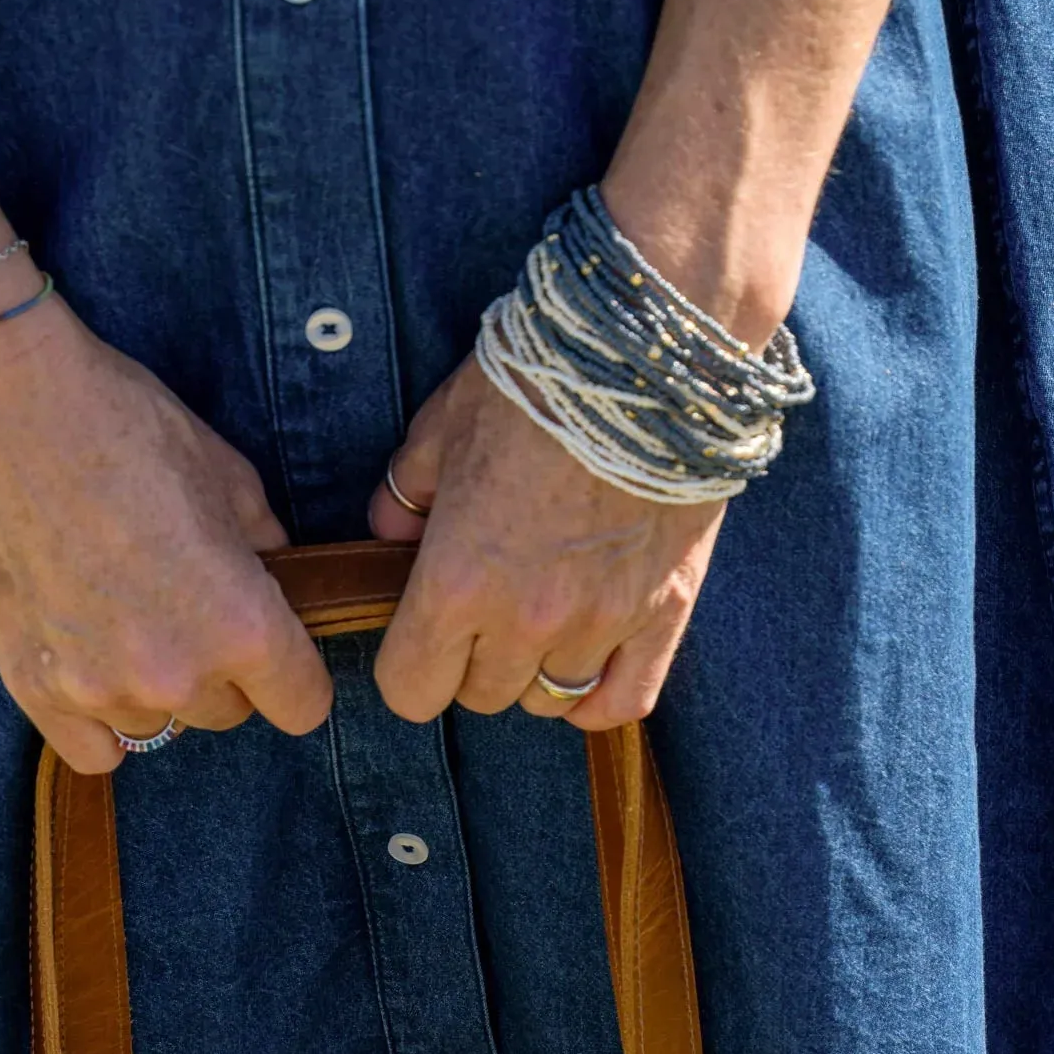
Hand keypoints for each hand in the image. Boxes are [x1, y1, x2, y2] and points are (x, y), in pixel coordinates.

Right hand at [0, 295, 331, 773]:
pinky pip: (94, 752)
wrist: (0, 406)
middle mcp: (177, 676)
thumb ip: (264, 550)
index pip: (303, 705)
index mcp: (243, 626)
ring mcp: (101, 691)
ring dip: (153, 691)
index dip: (295, 674)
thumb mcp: (228, 476)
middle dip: (218, 670)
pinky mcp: (35, 691)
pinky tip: (90, 668)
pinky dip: (99, 722)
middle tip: (182, 605)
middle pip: (227, 714)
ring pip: (159, 728)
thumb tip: (277, 582)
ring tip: (121, 618)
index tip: (276, 652)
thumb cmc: (122, 424)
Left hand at [367, 357, 727, 729]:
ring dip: (534, 670)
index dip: (408, 668)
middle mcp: (524, 620)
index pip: (410, 689)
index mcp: (457, 582)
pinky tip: (586, 669)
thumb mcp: (444, 426)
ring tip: (541, 620)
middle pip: (479, 697)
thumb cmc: (537, 381)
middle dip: (472, 661)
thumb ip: (407, 493)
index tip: (419, 638)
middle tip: (485, 608)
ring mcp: (598, 623)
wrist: (647, 353)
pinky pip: (624, 701)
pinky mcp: (663, 612)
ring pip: (546, 699)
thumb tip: (389, 535)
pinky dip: (598, 698)